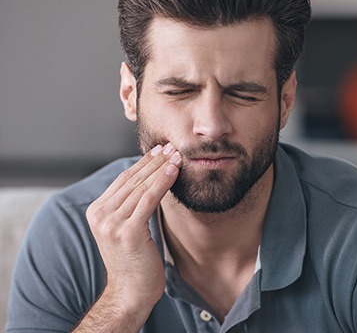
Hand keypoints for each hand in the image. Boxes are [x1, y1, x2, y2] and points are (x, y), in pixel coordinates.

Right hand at [84, 143, 181, 325]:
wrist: (130, 292)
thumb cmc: (134, 259)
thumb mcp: (126, 227)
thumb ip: (129, 204)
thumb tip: (149, 179)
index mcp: (97, 211)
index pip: (123, 179)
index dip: (143, 163)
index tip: (159, 150)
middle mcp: (100, 214)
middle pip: (132, 180)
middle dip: (154, 161)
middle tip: (171, 147)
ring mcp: (112, 223)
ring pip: (141, 186)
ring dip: (161, 168)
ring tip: (176, 155)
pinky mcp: (128, 231)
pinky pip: (149, 199)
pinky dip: (162, 183)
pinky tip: (173, 171)